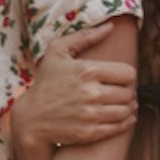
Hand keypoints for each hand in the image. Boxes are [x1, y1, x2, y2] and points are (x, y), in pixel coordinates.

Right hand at [8, 27, 138, 159]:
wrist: (31, 118)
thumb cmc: (45, 82)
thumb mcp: (57, 52)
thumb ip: (84, 37)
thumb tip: (110, 26)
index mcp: (87, 70)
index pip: (128, 73)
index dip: (127, 75)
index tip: (119, 78)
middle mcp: (91, 93)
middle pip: (129, 93)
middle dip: (127, 92)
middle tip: (121, 92)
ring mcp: (91, 115)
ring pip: (127, 111)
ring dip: (128, 107)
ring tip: (122, 104)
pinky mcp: (90, 132)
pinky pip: (120, 127)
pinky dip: (125, 122)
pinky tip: (121, 117)